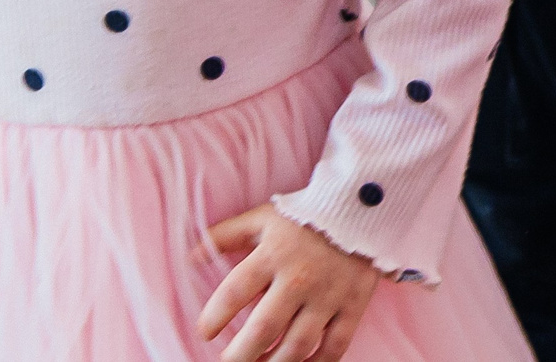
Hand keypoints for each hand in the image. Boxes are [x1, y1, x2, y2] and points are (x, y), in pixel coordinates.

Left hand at [198, 203, 379, 361]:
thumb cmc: (306, 215)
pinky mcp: (353, 305)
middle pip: (263, 330)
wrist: (364, 207)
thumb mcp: (263, 218)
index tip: (205, 332)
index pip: (234, 293)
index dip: (213, 318)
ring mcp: (329, 295)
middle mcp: (300, 278)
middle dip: (239, 356)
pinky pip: (335, 346)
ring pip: (297, 346)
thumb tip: (191, 257)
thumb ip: (226, 235)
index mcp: (274, 254)